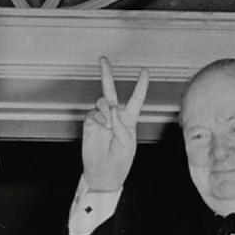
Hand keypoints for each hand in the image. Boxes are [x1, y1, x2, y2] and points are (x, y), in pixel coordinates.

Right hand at [82, 56, 149, 191]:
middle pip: (111, 91)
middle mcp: (114, 116)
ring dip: (107, 111)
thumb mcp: (127, 141)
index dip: (140, 85)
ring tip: (109, 127)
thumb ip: (121, 123)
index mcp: (129, 120)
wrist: (105, 174)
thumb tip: (110, 108)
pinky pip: (94, 113)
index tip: (144, 71)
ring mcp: (101, 119)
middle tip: (103, 59)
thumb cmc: (120, 161)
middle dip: (106, 74)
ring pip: (102, 102)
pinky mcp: (90, 124)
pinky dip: (100, 119)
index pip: (135, 99)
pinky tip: (103, 128)